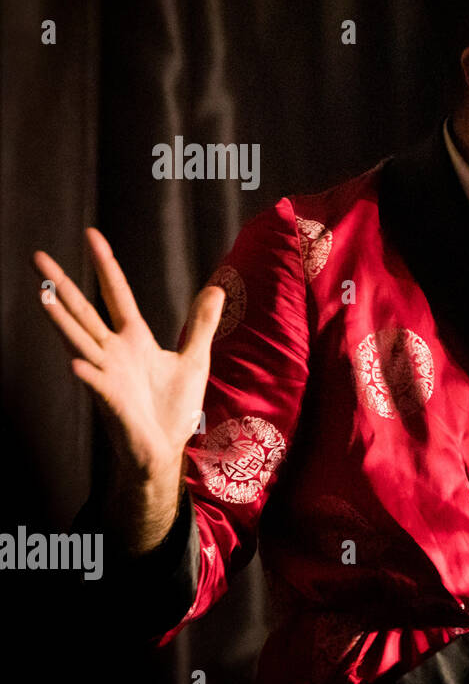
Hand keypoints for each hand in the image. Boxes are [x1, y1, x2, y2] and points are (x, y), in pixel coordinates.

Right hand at [31, 228, 224, 506]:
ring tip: (42, 295)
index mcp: (133, 339)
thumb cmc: (173, 407)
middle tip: (37, 255)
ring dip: (60, 319)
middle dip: (60, 284)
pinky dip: (86, 372)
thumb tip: (217, 288)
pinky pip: (95, 384)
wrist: (164, 450)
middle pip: (82, 311)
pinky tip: (75, 362)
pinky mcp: (111, 401)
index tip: (91, 234)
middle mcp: (113, 352)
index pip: (114, 294)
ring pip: (78, 340)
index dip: (104, 265)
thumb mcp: (195, 358)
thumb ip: (201, 323)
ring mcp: (107, 375)